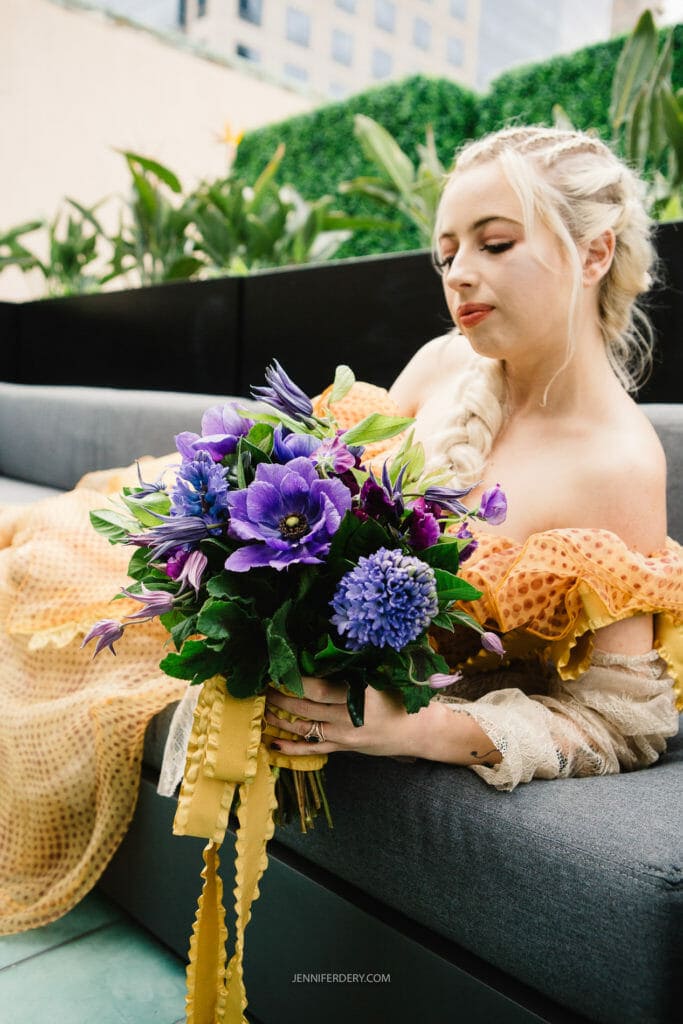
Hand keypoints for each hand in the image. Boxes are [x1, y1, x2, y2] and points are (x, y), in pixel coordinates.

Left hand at [264, 676, 422, 757]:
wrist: (418, 731)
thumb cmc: (401, 697)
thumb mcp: (381, 678)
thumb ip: (355, 670)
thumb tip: (322, 654)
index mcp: (359, 694)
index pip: (320, 689)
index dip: (296, 682)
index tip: (279, 672)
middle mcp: (349, 717)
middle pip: (306, 708)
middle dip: (281, 698)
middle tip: (264, 687)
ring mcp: (345, 736)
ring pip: (305, 728)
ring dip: (281, 720)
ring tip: (263, 711)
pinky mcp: (344, 748)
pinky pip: (314, 749)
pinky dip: (293, 748)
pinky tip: (274, 744)